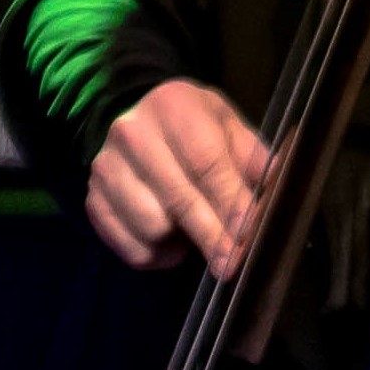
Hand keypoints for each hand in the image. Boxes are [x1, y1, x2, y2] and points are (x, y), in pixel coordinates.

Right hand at [88, 79, 268, 276]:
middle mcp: (132, 133)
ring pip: (150, 226)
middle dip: (211, 235)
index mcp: (174, 107)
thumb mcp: (229, 126)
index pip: (206, 163)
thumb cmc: (194, 126)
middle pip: (178, 199)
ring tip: (194, 229)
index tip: (248, 235)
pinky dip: (154, 253)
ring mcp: (106, 167)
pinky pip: (128, 245)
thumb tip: (277, 193)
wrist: (136, 116)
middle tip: (232, 262)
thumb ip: (253, 158)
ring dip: (179, 240)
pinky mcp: (92, 199)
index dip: (230, 203)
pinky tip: (170, 239)